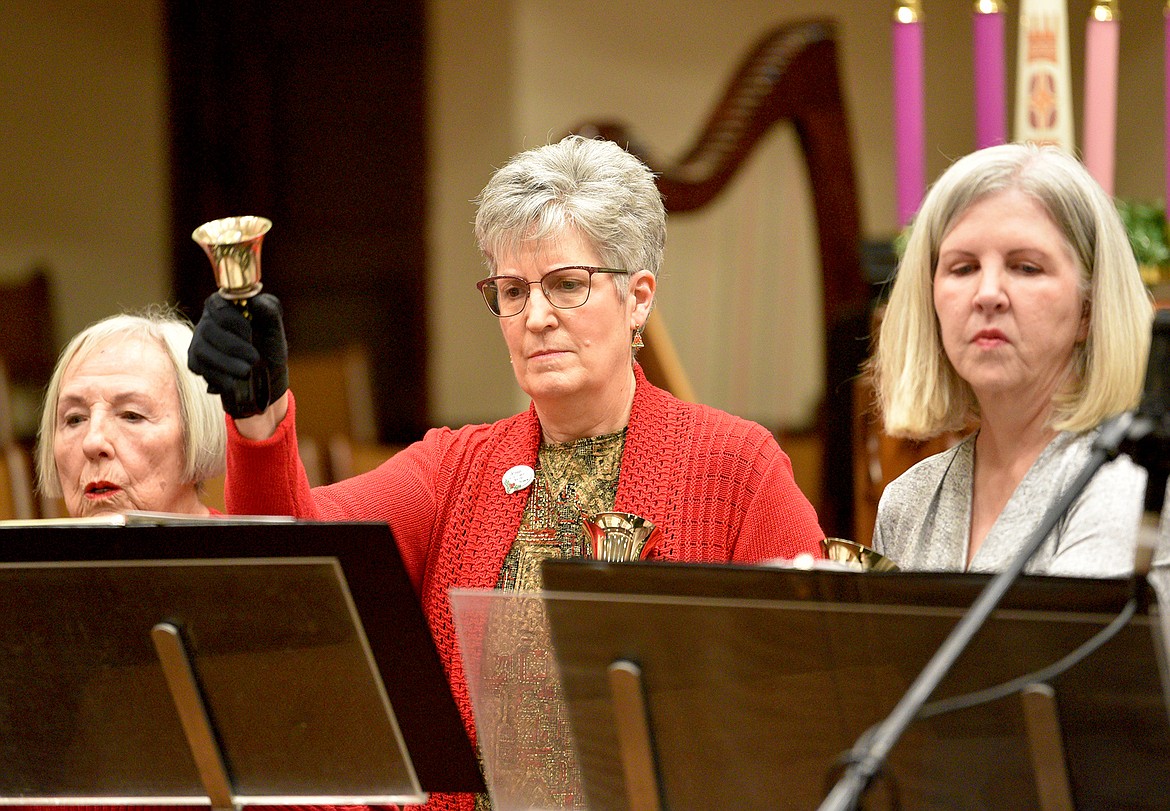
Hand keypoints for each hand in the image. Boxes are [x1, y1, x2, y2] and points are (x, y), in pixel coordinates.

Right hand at [188, 292, 288, 417]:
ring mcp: (199, 342)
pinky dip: (220, 377)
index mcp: (226, 307)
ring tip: (247, 371)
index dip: (232, 318)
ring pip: (201, 349)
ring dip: (227, 363)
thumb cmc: (269, 348)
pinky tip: (235, 381)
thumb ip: (270, 311)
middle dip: (233, 346)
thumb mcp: (275, 329)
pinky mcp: (196, 363)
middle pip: (207, 328)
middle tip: (254, 357)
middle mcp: (208, 322)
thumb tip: (255, 300)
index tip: (250, 331)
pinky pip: (199, 368)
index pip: (217, 302)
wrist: (266, 380)